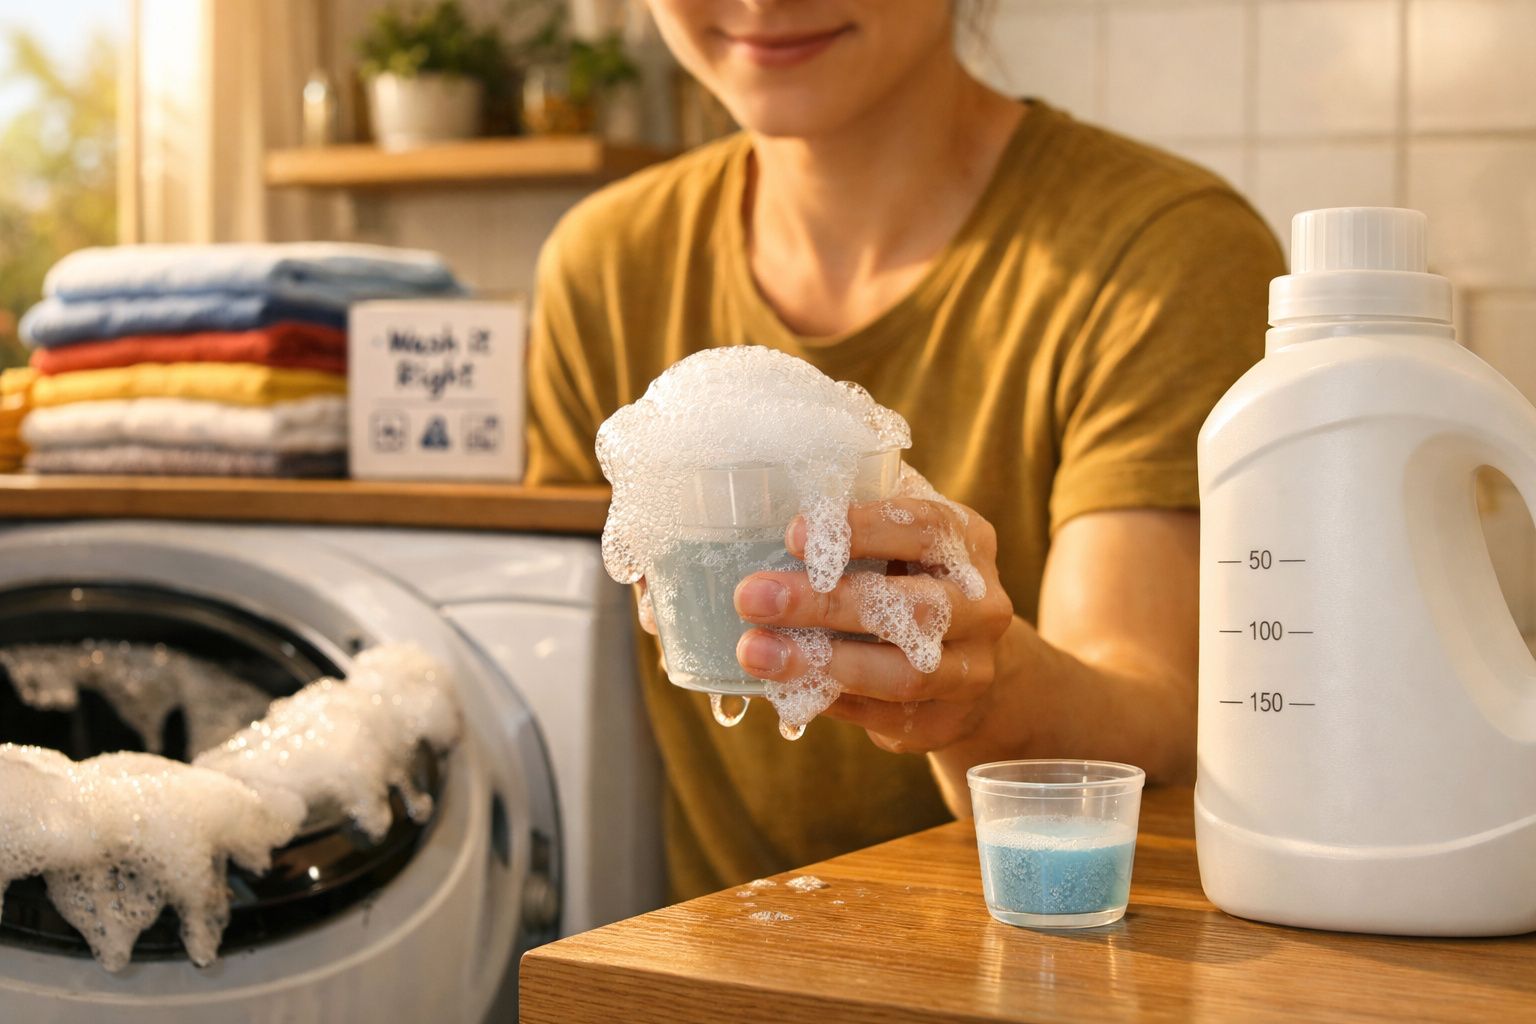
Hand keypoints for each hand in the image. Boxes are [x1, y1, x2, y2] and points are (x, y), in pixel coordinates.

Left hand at [732, 498, 1015, 752]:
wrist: (970, 664)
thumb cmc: (913, 579)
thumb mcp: (901, 537)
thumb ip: (858, 515)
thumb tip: (772, 488)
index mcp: (967, 543)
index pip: (923, 526)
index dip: (861, 529)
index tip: (794, 534)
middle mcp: (981, 606)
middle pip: (912, 606)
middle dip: (826, 603)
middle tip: (752, 597)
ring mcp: (969, 670)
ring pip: (901, 673)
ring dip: (822, 663)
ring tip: (756, 652)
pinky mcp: (943, 722)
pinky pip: (884, 716)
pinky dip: (830, 700)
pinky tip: (783, 686)